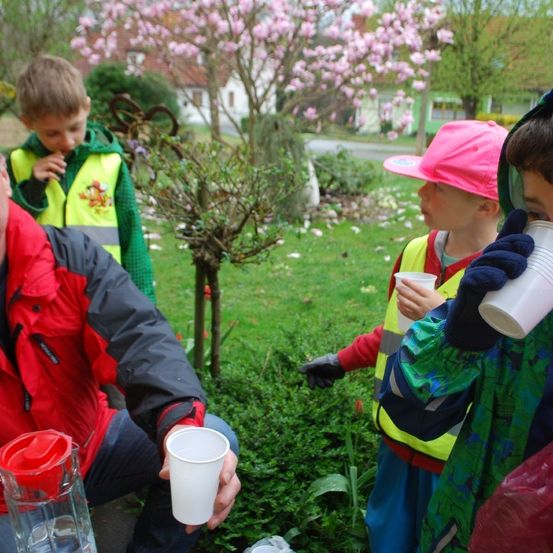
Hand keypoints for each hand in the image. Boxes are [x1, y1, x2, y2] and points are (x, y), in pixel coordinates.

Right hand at [32, 152, 65, 180]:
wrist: (36, 184)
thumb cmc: (44, 176)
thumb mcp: (50, 169)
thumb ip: (55, 163)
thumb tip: (62, 155)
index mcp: (40, 161)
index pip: (49, 156)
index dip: (56, 156)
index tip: (63, 157)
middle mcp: (38, 163)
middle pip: (49, 159)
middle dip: (58, 161)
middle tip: (65, 165)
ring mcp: (37, 169)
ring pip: (49, 165)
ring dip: (58, 168)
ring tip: (63, 172)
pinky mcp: (38, 175)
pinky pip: (48, 174)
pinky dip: (55, 176)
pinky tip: (58, 178)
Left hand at [160, 425, 240, 533]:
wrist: (187, 451)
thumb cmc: (188, 448)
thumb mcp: (180, 450)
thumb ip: (172, 460)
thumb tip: (164, 474)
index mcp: (222, 455)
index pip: (231, 462)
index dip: (229, 471)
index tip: (223, 480)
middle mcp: (226, 471)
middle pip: (233, 485)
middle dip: (227, 498)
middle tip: (216, 507)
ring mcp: (222, 485)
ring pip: (228, 500)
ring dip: (221, 514)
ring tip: (208, 524)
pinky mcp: (215, 496)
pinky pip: (216, 509)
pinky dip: (207, 519)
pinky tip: (195, 526)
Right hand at [298, 353, 344, 388]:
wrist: (340, 363)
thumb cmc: (328, 363)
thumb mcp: (317, 365)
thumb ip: (308, 367)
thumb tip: (298, 370)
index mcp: (314, 368)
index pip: (310, 377)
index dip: (311, 382)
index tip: (313, 388)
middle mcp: (319, 372)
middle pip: (317, 382)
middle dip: (320, 383)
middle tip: (323, 382)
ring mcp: (325, 375)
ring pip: (323, 384)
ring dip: (326, 383)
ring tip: (329, 380)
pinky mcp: (330, 377)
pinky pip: (329, 384)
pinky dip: (330, 382)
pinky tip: (333, 379)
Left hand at [396, 279, 444, 320]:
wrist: (445, 322)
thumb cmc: (443, 308)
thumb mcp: (439, 297)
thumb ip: (431, 292)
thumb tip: (423, 286)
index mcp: (430, 297)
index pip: (418, 288)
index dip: (409, 283)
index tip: (403, 280)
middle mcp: (424, 304)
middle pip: (410, 295)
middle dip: (402, 290)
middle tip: (397, 287)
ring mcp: (419, 311)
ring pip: (406, 303)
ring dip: (400, 298)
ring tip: (398, 294)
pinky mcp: (417, 318)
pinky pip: (406, 312)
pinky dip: (400, 307)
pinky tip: (398, 304)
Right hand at [444, 209, 533, 350]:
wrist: (475, 330)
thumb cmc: (498, 309)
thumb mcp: (518, 292)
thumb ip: (533, 282)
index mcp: (496, 261)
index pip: (504, 239)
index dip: (513, 227)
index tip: (524, 218)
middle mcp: (483, 264)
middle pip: (497, 247)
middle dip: (513, 244)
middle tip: (527, 253)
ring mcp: (473, 276)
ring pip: (487, 260)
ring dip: (503, 260)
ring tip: (517, 269)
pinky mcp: (466, 291)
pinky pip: (474, 280)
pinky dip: (487, 277)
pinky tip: (498, 279)